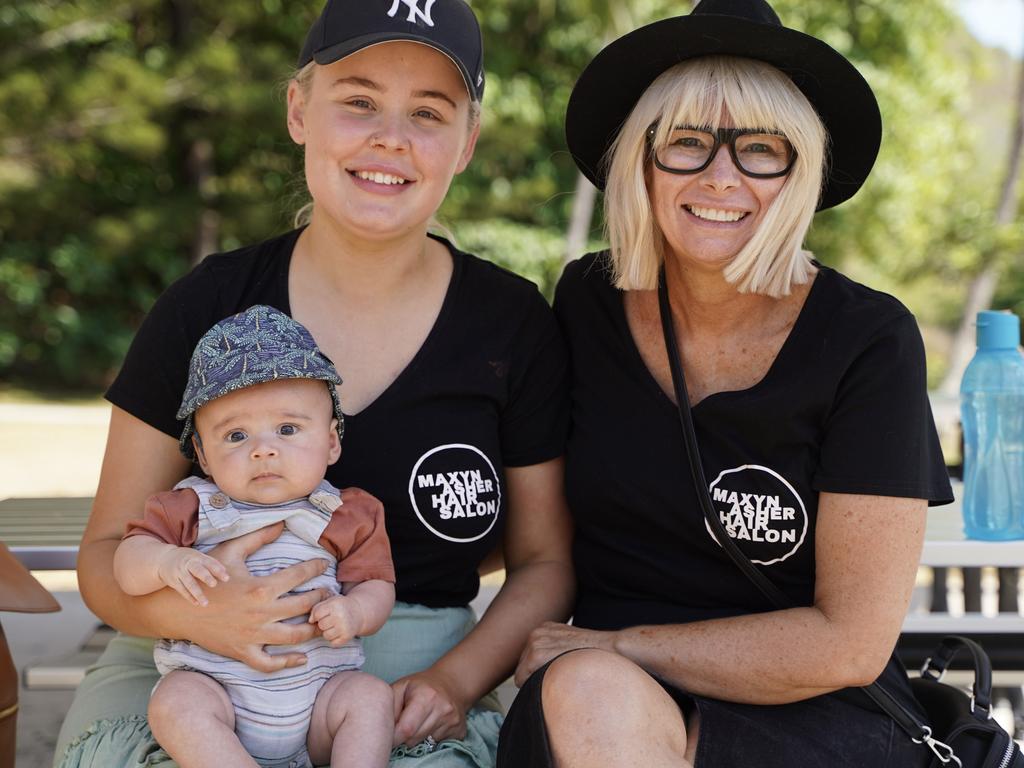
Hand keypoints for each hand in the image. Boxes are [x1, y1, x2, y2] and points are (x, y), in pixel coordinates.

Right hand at [155, 546, 228, 605]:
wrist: (163, 559)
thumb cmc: (187, 558)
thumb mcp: (198, 556)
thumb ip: (211, 562)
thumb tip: (226, 571)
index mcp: (196, 557)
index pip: (209, 563)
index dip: (218, 570)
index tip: (227, 578)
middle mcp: (187, 564)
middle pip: (197, 570)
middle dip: (205, 577)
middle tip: (214, 584)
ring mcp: (179, 573)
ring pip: (189, 583)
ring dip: (198, 594)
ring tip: (206, 603)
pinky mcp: (173, 581)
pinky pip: (182, 590)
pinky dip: (189, 597)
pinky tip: (197, 604)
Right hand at [183, 523, 330, 672]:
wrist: (180, 608)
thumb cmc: (207, 578)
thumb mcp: (230, 552)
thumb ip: (257, 537)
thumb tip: (281, 524)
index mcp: (261, 587)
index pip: (299, 575)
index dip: (315, 568)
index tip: (324, 564)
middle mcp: (261, 613)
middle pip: (304, 606)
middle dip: (321, 598)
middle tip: (329, 593)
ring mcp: (253, 635)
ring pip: (294, 636)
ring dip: (313, 629)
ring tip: (323, 621)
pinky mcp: (243, 652)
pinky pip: (269, 663)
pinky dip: (287, 663)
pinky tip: (301, 657)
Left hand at [309, 594, 363, 646]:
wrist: (359, 613)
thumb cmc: (340, 607)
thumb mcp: (330, 601)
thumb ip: (317, 608)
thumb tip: (310, 621)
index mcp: (335, 604)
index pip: (317, 614)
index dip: (318, 615)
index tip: (323, 614)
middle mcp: (341, 616)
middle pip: (321, 625)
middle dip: (323, 623)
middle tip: (331, 620)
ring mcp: (345, 628)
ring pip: (326, 635)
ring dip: (328, 632)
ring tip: (335, 626)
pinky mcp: (347, 637)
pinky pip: (333, 643)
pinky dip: (334, 639)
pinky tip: (339, 632)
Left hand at [391, 668, 469, 747]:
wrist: (451, 684)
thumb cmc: (420, 686)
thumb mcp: (401, 687)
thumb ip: (389, 706)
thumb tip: (381, 729)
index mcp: (426, 696)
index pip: (406, 729)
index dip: (393, 737)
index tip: (388, 735)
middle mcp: (442, 709)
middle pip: (414, 739)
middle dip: (403, 737)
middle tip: (402, 727)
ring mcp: (453, 722)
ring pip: (425, 744)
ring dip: (416, 738)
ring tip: (417, 724)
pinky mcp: (459, 732)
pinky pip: (437, 745)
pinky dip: (429, 739)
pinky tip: (430, 726)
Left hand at [513, 622, 616, 686]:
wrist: (612, 649)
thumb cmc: (597, 654)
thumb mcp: (572, 646)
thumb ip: (557, 652)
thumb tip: (546, 673)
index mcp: (544, 630)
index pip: (528, 659)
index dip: (538, 673)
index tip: (555, 677)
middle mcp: (537, 633)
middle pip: (522, 667)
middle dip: (535, 677)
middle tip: (559, 680)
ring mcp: (535, 641)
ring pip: (521, 675)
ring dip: (535, 682)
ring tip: (560, 680)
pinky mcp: (537, 654)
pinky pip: (522, 679)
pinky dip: (533, 686)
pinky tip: (555, 683)